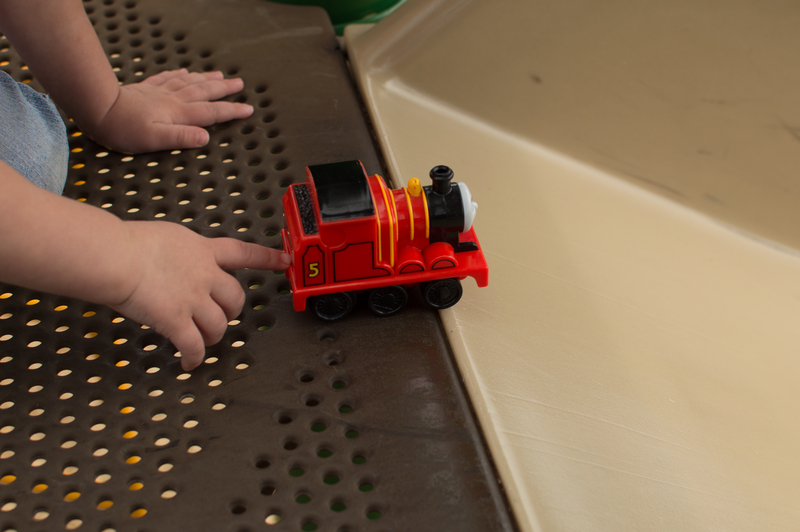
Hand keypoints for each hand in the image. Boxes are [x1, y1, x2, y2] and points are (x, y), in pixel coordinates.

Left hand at [86, 69, 253, 152]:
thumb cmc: (124, 130)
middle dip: (224, 89)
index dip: (231, 111)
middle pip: (203, 92)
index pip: (211, 113)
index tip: (248, 109)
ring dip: (206, 79)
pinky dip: (179, 74)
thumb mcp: (155, 140)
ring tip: (220, 75)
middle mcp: (172, 100)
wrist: (97, 110)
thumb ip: (181, 138)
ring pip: (189, 83)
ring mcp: (159, 93)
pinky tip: (184, 71)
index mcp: (178, 114)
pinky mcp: (145, 91)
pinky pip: (167, 79)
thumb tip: (206, 137)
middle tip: (240, 84)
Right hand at [110, 221, 289, 369]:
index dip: (266, 258)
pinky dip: (193, 358)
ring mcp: (193, 299)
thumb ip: (180, 253)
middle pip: (236, 299)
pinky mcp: (176, 320)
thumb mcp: (166, 237)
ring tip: (200, 341)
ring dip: (212, 337)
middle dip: (231, 312)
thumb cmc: (128, 243)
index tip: (283, 261)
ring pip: (219, 326)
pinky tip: (189, 362)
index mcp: (202, 250)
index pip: (243, 253)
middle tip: (220, 318)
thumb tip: (174, 262)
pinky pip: (193, 346)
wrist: (114, 256)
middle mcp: (204, 275)